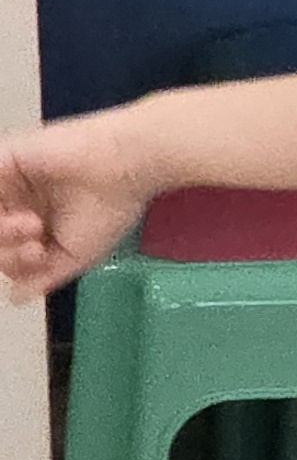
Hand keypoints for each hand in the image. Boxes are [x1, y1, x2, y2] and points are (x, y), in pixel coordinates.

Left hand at [0, 108, 162, 298]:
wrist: (122, 168)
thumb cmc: (109, 209)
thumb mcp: (78, 256)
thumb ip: (44, 277)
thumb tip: (16, 298)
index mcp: (39, 224)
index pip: (6, 252)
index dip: (14, 262)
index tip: (41, 256)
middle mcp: (20, 203)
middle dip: (5, 249)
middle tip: (36, 246)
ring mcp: (8, 183)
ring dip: (0, 229)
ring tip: (32, 225)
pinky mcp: (2, 160)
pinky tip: (18, 212)